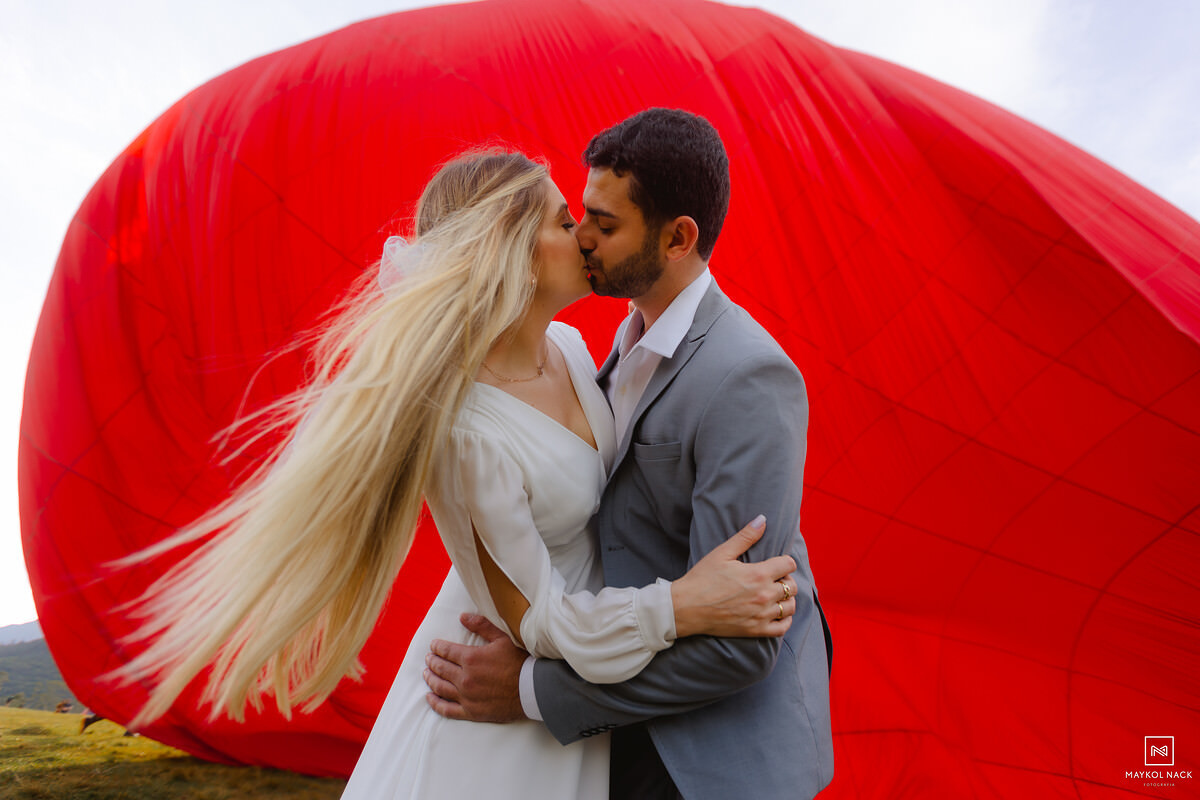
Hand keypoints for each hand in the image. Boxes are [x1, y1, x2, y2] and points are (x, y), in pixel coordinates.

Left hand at [424, 613, 527, 722]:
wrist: (532, 690)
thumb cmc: (519, 663)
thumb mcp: (502, 639)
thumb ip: (481, 626)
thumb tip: (462, 616)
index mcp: (471, 658)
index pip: (446, 651)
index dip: (437, 647)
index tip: (433, 646)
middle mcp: (465, 678)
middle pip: (440, 668)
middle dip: (432, 661)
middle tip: (428, 658)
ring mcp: (466, 696)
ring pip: (440, 687)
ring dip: (430, 679)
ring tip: (426, 674)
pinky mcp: (471, 711)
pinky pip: (447, 709)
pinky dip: (435, 703)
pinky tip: (430, 697)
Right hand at [671, 515, 797, 637]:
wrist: (686, 608)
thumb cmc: (702, 579)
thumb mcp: (722, 553)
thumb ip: (745, 536)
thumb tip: (762, 519)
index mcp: (758, 574)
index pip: (788, 564)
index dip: (784, 561)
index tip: (776, 563)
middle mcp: (763, 595)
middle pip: (792, 586)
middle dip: (786, 579)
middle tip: (774, 579)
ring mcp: (761, 615)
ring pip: (789, 607)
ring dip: (786, 599)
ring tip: (775, 595)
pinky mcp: (755, 630)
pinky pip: (782, 628)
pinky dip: (784, 620)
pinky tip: (777, 613)